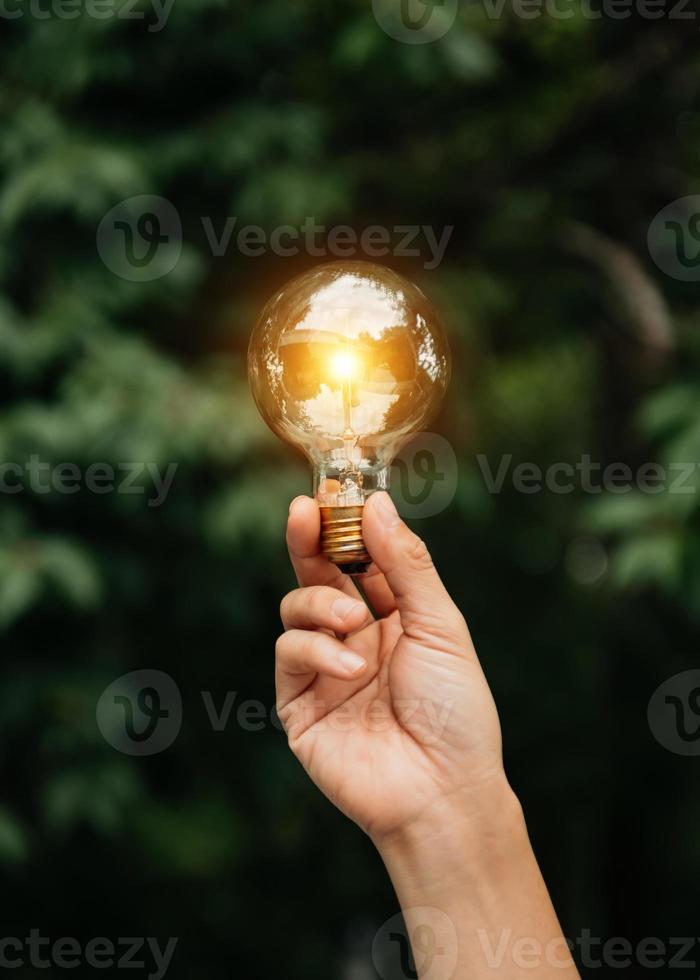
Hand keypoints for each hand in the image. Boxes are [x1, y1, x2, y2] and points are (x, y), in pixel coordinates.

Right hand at [275, 491, 507, 844]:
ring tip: (352, 620)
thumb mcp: (439, 626)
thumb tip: (376, 504)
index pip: (362, 560)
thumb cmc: (455, 710)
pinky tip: (350, 668)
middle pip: (319, 574)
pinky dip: (317, 650)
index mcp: (395, 618)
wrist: (442, 791)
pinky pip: (290, 652)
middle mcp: (356, 637)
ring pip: (296, 607)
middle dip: (310, 540)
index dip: (348, 527)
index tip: (337, 492)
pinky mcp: (298, 702)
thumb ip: (406, 565)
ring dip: (320, 603)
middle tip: (304, 511)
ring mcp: (324, 669)